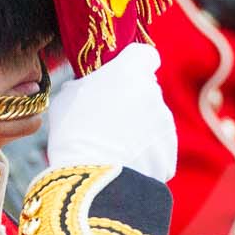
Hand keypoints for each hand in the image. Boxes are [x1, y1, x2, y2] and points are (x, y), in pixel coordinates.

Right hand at [44, 44, 177, 181]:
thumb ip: (85, 85)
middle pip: (147, 91)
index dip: (135, 65)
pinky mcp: (169, 153)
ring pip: (153, 122)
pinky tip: (122, 166)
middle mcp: (154, 92)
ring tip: (111, 150)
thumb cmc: (73, 132)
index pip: (144, 55)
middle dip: (132, 102)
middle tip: (107, 122)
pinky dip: (144, 156)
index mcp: (130, 71)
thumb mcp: (66, 97)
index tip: (123, 78)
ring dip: (138, 131)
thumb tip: (88, 87)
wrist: (94, 178)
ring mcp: (165, 124)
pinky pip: (156, 150)